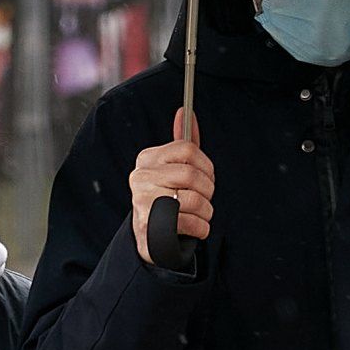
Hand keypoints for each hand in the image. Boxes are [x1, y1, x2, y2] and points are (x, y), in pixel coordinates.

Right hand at [129, 109, 213, 264]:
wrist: (150, 238)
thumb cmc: (167, 199)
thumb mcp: (173, 170)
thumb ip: (182, 144)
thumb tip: (186, 111)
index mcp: (147, 159)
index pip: (188, 148)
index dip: (206, 165)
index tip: (206, 178)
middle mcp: (141, 176)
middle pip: (192, 174)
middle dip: (208, 191)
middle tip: (203, 200)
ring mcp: (143, 200)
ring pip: (194, 199)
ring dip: (206, 212)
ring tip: (198, 216)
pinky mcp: (151, 225)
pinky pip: (192, 222)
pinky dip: (201, 228)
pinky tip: (195, 229)